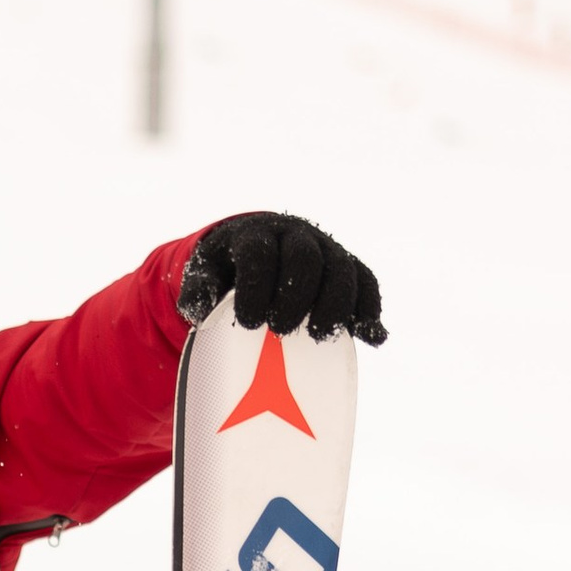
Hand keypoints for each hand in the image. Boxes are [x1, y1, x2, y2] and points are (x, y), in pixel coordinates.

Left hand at [179, 215, 384, 344]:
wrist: (259, 248)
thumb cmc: (228, 269)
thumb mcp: (204, 274)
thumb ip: (198, 290)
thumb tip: (201, 310)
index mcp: (256, 234)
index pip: (259, 253)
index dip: (255, 286)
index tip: (247, 321)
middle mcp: (295, 235)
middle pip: (304, 258)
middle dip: (296, 295)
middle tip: (281, 329)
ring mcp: (326, 248)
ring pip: (341, 268)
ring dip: (335, 303)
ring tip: (319, 335)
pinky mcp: (348, 266)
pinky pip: (366, 282)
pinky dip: (370, 308)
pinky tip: (372, 335)